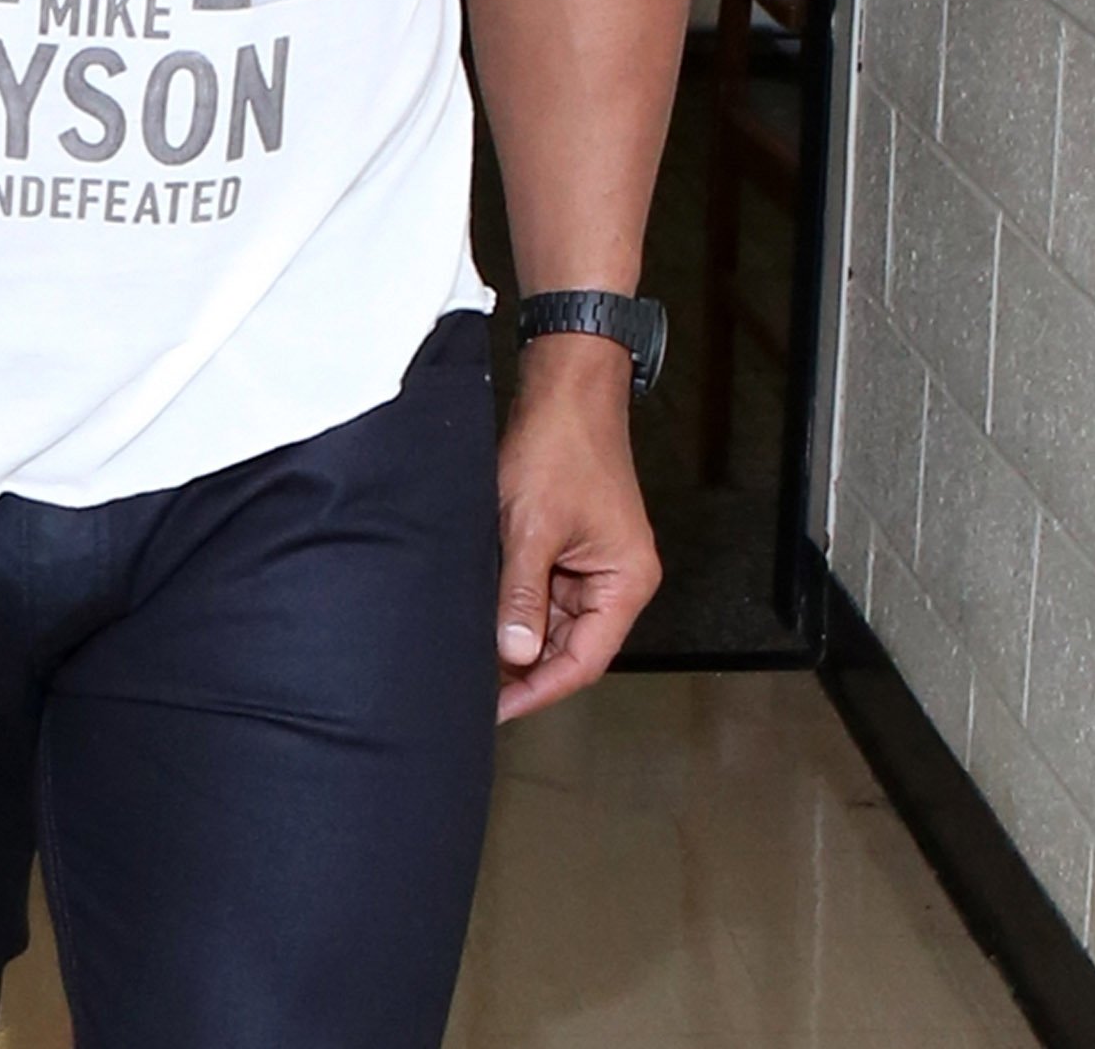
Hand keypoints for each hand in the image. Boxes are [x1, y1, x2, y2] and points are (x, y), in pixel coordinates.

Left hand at [493, 335, 659, 721]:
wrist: (563, 386)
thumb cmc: (560, 445)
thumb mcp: (531, 526)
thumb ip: (521, 594)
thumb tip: (511, 654)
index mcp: (625, 581)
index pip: (584, 660)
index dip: (539, 689)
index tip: (497, 708)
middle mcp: (615, 578)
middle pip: (569, 645)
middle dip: (522, 664)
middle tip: (470, 684)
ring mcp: (592, 562)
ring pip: (551, 619)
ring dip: (514, 631)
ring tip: (468, 648)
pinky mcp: (569, 545)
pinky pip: (542, 590)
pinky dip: (513, 601)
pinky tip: (480, 611)